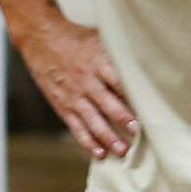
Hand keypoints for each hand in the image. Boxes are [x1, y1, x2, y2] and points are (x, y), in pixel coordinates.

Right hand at [17, 16, 138, 159]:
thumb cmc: (75, 38)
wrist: (41, 38)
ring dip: (109, 137)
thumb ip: (118, 54)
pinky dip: (88, 142)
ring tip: (123, 150)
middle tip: (138, 132)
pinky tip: (100, 153)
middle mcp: (86, 80)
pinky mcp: (63, 106)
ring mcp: (73, 95)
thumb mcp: (99, 39)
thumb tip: (147, 65)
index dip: (134, 96)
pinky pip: (76, 127)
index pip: (120, 82)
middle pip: (108, 104)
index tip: (149, 108)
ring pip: (93, 120)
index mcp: (98, 61)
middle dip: (124, 119)